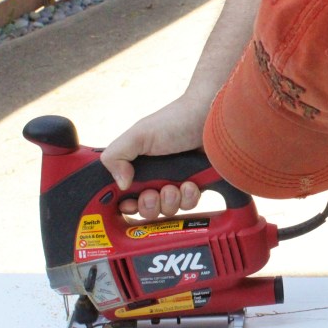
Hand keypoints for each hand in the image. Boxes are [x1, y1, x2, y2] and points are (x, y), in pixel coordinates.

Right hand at [101, 96, 205, 218]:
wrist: (211, 116)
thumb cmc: (175, 120)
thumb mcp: (138, 134)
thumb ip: (116, 156)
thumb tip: (121, 185)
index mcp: (138, 166)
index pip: (124, 196)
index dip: (125, 205)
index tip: (128, 203)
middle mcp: (156, 177)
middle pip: (146, 209)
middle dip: (148, 206)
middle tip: (153, 194)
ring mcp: (177, 183)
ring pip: (168, 210)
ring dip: (170, 202)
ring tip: (174, 187)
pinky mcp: (197, 187)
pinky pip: (190, 206)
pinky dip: (189, 198)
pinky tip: (191, 184)